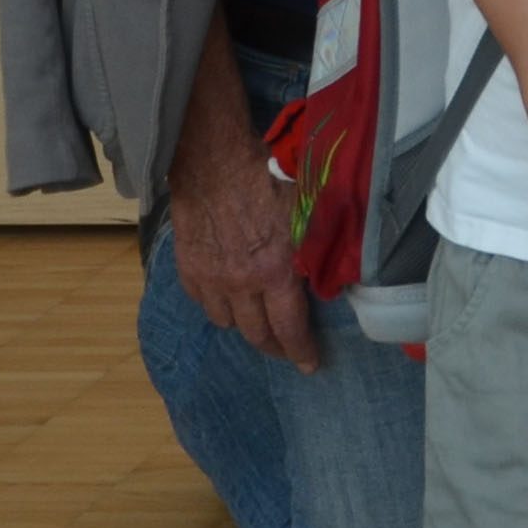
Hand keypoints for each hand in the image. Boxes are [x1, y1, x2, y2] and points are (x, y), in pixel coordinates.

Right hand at [167, 62, 321, 373]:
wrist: (213, 162)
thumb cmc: (269, 180)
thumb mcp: (308, 213)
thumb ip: (320, 249)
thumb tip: (339, 276)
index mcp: (275, 272)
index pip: (290, 328)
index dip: (301, 351)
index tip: (309, 365)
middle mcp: (240, 284)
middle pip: (257, 334)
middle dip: (275, 347)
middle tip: (286, 351)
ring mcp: (210, 279)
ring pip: (227, 322)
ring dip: (245, 324)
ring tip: (258, 321)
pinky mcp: (188, 269)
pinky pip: (204, 303)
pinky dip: (218, 305)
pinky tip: (229, 298)